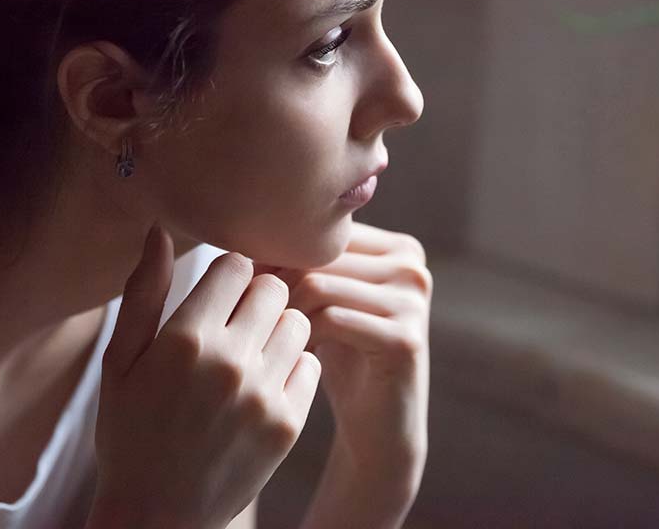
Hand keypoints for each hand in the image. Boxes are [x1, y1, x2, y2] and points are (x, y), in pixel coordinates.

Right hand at [86, 224, 320, 528]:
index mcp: (185, 339)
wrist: (156, 515)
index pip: (237, 264)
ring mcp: (263, 395)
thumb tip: (159, 229)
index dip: (228, 273)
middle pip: (274, 287)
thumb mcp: (120, 362)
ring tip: (252, 351)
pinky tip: (264, 383)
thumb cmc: (129, 433)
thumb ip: (143, 292)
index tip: (218, 293)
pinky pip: (311, 364)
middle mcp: (230, 362)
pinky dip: (294, 367)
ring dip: (279, 328)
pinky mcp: (288, 424)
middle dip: (257, 295)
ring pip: (299, 321)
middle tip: (238, 319)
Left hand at [264, 222, 430, 495]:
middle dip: (276, 284)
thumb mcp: (327, 300)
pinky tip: (289, 357)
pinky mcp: (405, 338)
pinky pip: (331, 319)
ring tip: (265, 337)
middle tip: (247, 316)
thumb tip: (245, 230)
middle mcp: (412, 267)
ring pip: (318, 284)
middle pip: (317, 255)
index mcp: (399, 248)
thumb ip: (307, 262)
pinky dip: (299, 337)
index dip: (277, 256)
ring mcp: (413, 302)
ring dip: (282, 312)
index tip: (247, 289)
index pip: (322, 232)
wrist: (378, 429)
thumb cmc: (342, 357)